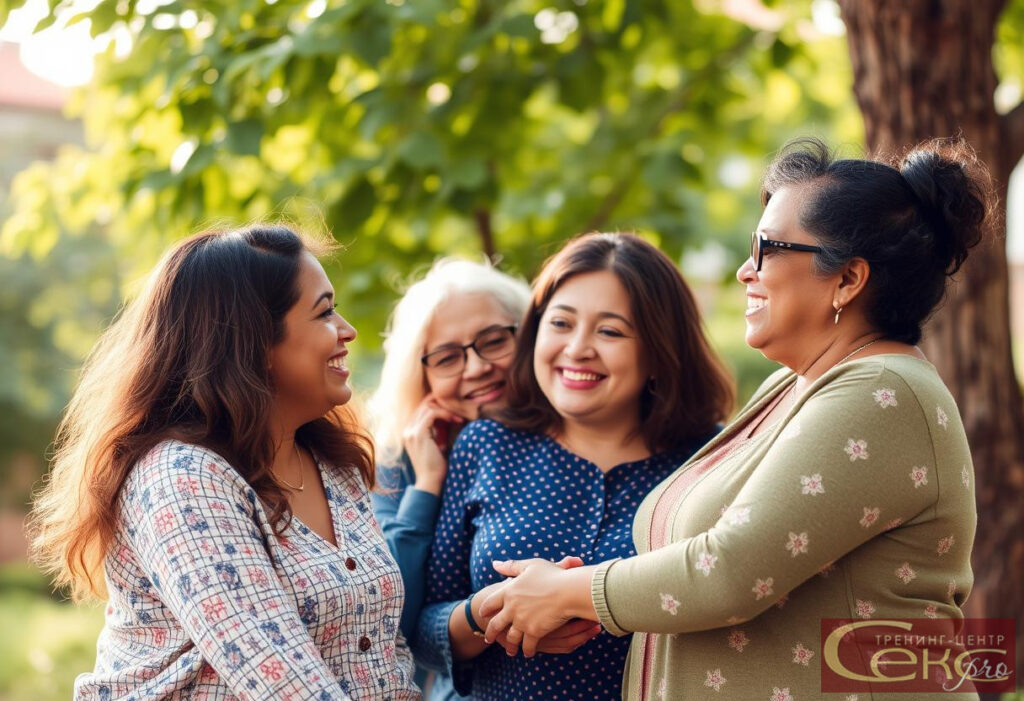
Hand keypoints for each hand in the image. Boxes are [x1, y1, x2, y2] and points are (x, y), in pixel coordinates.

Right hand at [401, 395, 463, 494]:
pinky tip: (455, 420)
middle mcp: (407, 430)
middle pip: (423, 405)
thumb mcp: (436, 445)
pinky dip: (445, 414)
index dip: (438, 406)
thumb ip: (436, 432)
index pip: (421, 410)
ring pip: (428, 407)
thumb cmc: (436, 467)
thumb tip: (447, 418)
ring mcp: (411, 432)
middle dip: (442, 404)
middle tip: (458, 410)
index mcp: (409, 433)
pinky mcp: (418, 434)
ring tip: (459, 417)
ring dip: (446, 409)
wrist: (430, 482)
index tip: (453, 412)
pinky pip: (432, 414)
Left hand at [480, 558, 597, 657]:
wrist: (568, 591)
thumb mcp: (530, 566)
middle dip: (491, 633)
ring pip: (511, 638)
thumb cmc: (552, 575)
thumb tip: (494, 564)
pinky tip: (528, 653)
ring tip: (510, 651)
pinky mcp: (534, 632)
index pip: (490, 603)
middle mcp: (512, 608)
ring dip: (510, 646)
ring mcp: (522, 621)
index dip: (485, 609)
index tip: (483, 615)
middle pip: (496, 624)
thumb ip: (511, 566)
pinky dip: (527, 650)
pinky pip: (527, 645)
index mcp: (509, 591)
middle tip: (489, 639)